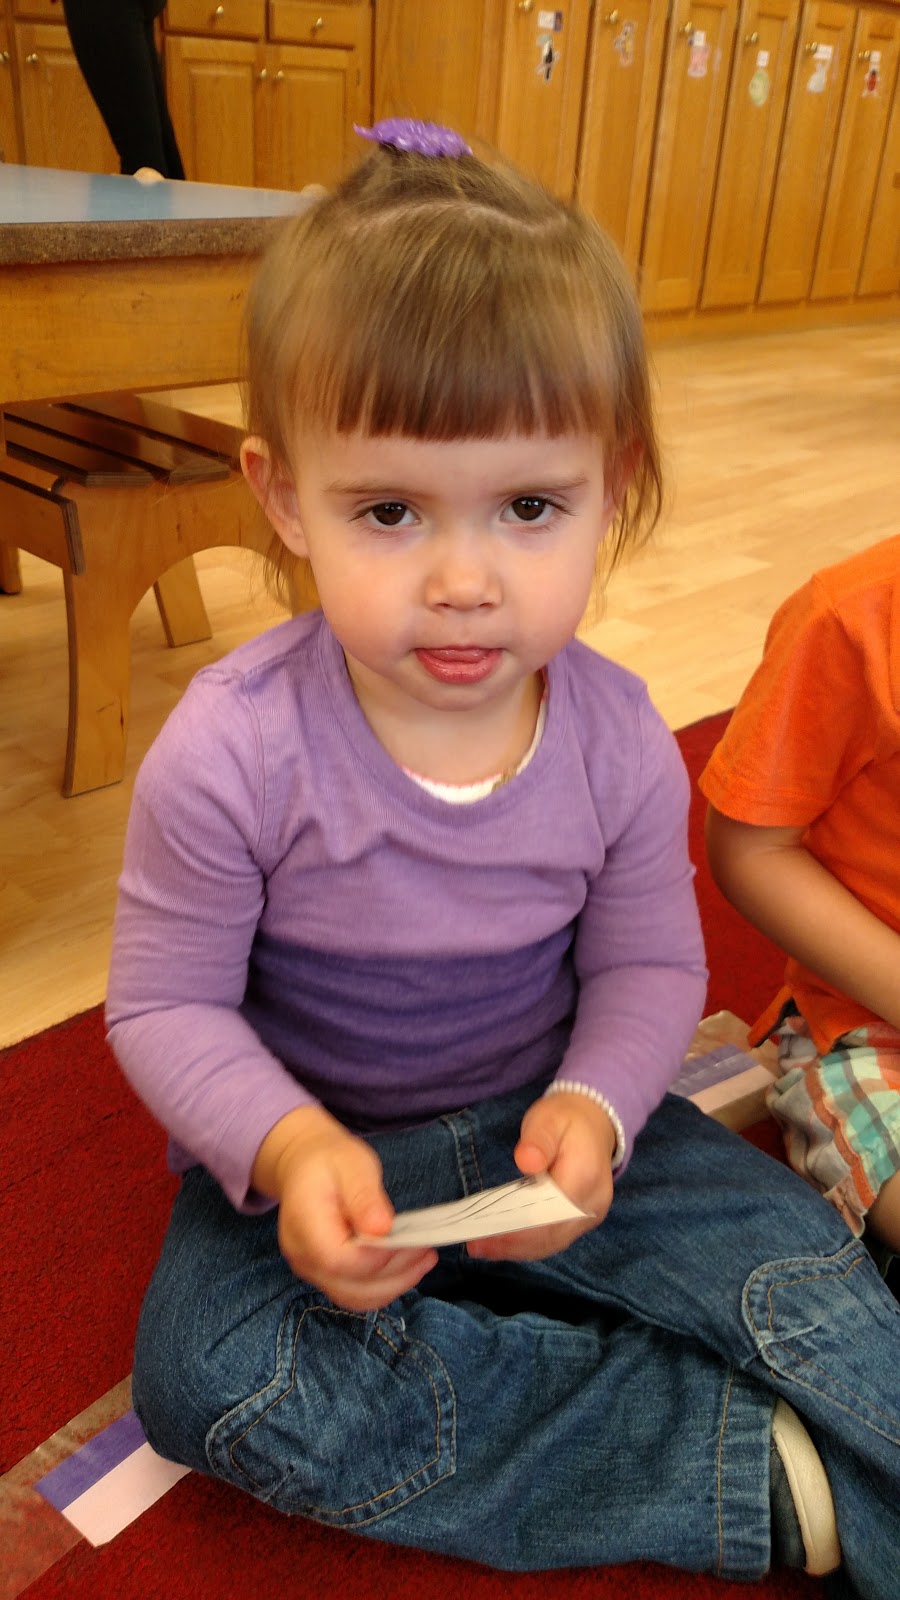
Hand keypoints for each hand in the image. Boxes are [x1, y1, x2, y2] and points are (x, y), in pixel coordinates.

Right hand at [253, 1106, 436, 1311]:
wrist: (304, 1165)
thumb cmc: (329, 1161)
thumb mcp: (351, 1164)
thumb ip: (365, 1196)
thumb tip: (382, 1229)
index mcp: (303, 1225)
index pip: (339, 1260)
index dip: (379, 1258)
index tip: (413, 1240)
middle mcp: (302, 1256)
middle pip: (350, 1286)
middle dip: (396, 1273)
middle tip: (427, 1249)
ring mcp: (311, 1270)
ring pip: (356, 1297)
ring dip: (395, 1283)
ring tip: (424, 1258)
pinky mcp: (325, 1276)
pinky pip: (356, 1294)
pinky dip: (385, 1285)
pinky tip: (408, 1266)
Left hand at [467, 1091, 616, 1260]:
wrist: (592, 1123)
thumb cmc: (565, 1120)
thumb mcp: (548, 1119)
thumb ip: (538, 1139)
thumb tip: (527, 1161)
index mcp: (585, 1178)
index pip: (549, 1214)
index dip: (519, 1228)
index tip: (486, 1230)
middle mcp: (592, 1204)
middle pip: (550, 1235)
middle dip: (511, 1243)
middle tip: (474, 1244)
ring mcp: (590, 1216)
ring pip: (552, 1243)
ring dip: (516, 1249)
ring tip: (482, 1247)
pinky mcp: (582, 1221)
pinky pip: (555, 1239)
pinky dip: (528, 1245)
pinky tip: (503, 1244)